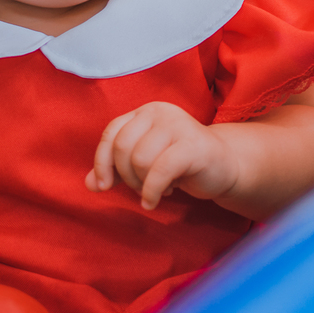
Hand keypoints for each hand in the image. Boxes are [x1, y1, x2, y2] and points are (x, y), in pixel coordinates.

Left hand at [85, 101, 238, 210]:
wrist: (224, 167)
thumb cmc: (180, 164)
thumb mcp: (144, 165)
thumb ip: (117, 171)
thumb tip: (89, 184)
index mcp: (145, 112)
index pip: (111, 133)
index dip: (102, 162)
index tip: (104, 186)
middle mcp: (160, 112)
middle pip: (123, 147)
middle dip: (126, 176)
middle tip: (141, 187)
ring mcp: (178, 125)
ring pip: (140, 160)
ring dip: (142, 184)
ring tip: (157, 188)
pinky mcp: (193, 144)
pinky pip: (159, 171)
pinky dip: (152, 191)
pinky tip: (155, 200)